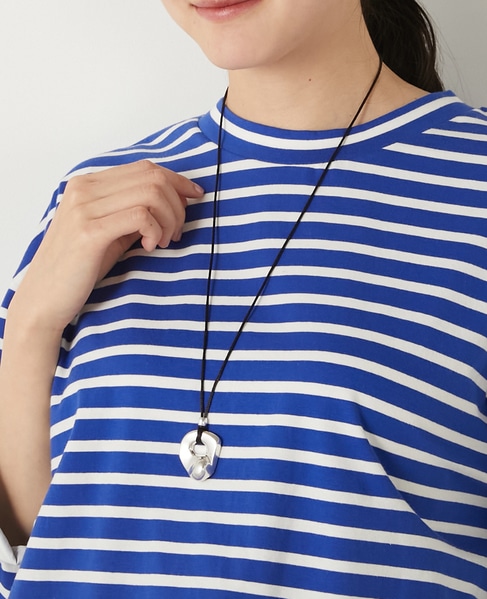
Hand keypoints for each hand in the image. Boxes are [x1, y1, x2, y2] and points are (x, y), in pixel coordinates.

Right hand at [12, 160, 204, 332]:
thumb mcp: (109, 231)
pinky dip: (156, 230)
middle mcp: (84, 188)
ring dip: (169, 218)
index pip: (145, 168)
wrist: (44, 298)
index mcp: (88, 183)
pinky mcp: (89, 232)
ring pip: (151, 193)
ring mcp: (84, 208)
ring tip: (163, 242)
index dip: (177, 181)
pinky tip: (151, 247)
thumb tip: (172, 202)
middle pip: (153, 177)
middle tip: (176, 233)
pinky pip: (141, 216)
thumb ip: (133, 212)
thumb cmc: (79, 267)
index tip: (195, 197)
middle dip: (177, 204)